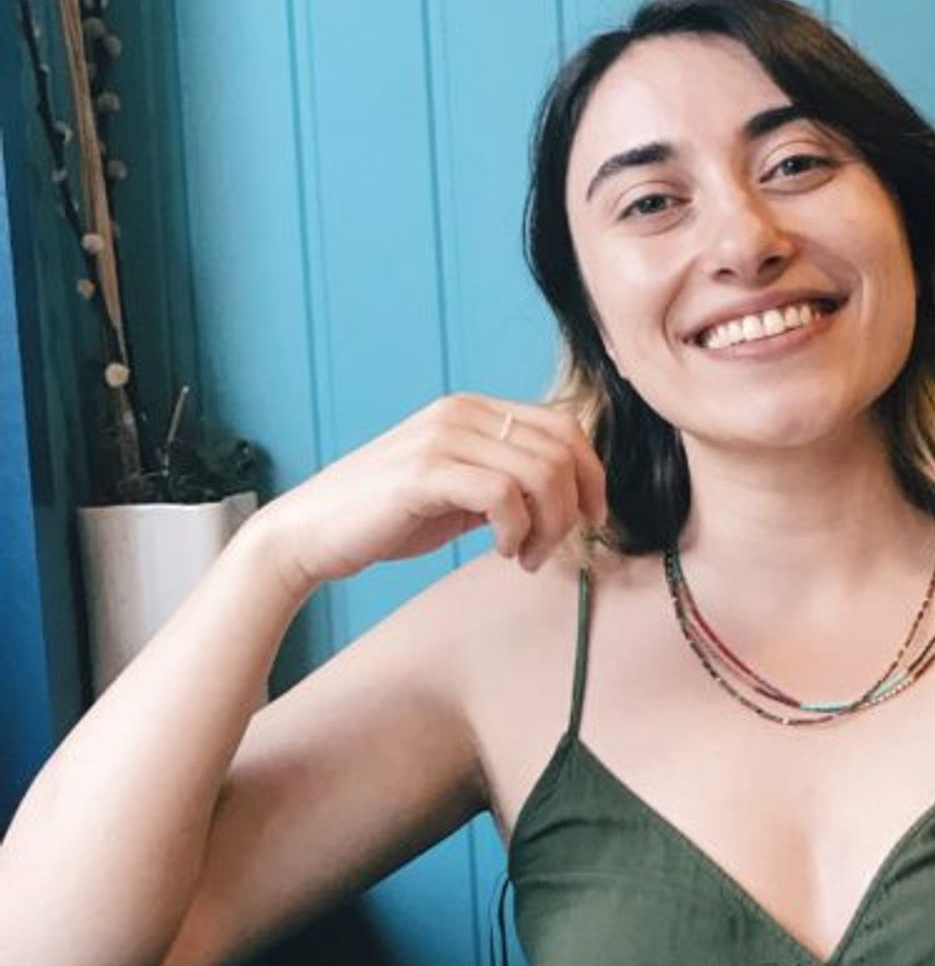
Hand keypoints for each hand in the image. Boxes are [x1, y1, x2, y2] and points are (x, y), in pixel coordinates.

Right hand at [248, 395, 610, 596]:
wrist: (311, 534)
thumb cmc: (388, 518)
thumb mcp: (461, 491)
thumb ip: (507, 482)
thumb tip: (570, 498)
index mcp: (474, 410)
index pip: (564, 426)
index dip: (591, 475)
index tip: (592, 519)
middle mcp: (461, 412)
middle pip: (561, 450)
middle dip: (571, 509)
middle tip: (546, 550)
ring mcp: (442, 438)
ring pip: (541, 472)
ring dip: (547, 526)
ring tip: (523, 556)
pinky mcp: (424, 472)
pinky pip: (503, 495)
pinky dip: (517, 530)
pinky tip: (500, 550)